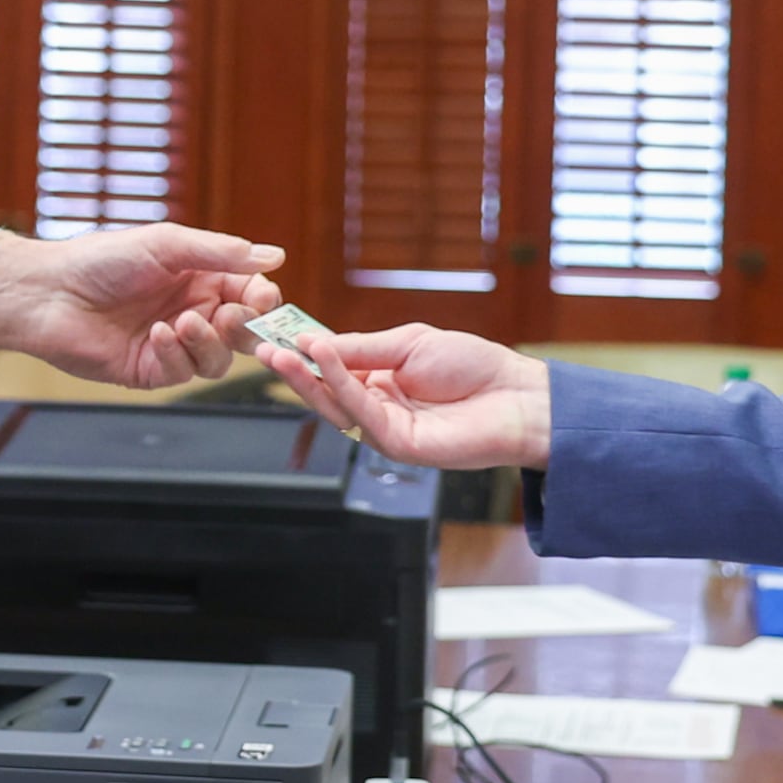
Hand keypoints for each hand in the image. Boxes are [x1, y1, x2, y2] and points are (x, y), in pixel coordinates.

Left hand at [0, 224, 284, 388]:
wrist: (49, 292)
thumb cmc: (103, 259)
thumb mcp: (167, 245)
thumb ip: (220, 252)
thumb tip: (275, 256)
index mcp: (201, 279)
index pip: (251, 295)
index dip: (263, 300)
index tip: (262, 298)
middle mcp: (193, 312)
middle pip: (243, 333)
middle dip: (245, 328)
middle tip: (231, 316)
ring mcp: (173, 345)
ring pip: (219, 360)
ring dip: (209, 343)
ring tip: (183, 322)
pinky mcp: (150, 371)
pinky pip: (182, 373)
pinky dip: (176, 354)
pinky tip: (157, 334)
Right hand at [256, 325, 553, 470]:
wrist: (518, 396)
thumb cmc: (474, 367)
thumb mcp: (409, 343)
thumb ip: (362, 347)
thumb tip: (314, 342)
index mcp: (380, 382)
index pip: (332, 369)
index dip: (304, 355)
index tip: (275, 336)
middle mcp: (378, 408)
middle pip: (325, 392)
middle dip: (293, 371)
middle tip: (264, 350)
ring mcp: (387, 430)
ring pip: (335, 407)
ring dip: (307, 379)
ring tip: (284, 353)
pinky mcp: (399, 446)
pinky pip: (361, 415)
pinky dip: (339, 386)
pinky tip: (323, 360)